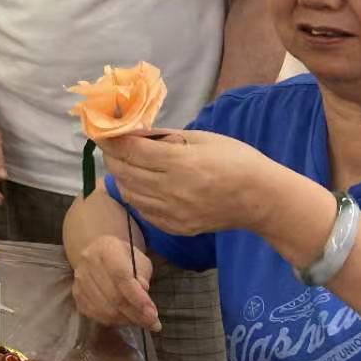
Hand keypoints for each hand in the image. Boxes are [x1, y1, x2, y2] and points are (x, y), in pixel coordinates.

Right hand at [71, 233, 159, 331]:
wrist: (98, 253)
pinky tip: (125, 319)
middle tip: (152, 323)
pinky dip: (113, 321)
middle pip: (113, 296)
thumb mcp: (139, 260)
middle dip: (135, 314)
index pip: (121, 277)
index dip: (137, 298)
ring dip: (126, 320)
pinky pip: (95, 314)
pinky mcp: (76, 293)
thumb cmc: (123, 257)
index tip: (153, 314)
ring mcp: (80, 279)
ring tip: (140, 321)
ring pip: (104, 309)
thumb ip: (142, 276)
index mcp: (106, 249)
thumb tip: (143, 293)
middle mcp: (88, 262)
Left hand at [101, 130, 273, 236]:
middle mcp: (172, 190)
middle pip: (125, 173)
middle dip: (112, 157)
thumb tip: (134, 132)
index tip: (100, 132)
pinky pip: (143, 210)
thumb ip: (165, 137)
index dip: (112, 141)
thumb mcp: (202, 138)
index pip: (132, 151)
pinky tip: (140, 184)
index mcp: (181, 163)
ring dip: (121, 177)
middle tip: (110, 146)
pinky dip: (135, 195)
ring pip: (129, 194)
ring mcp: (173, 213)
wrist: (260, 199)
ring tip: (124, 163)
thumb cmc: (236, 160)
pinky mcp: (176, 227)